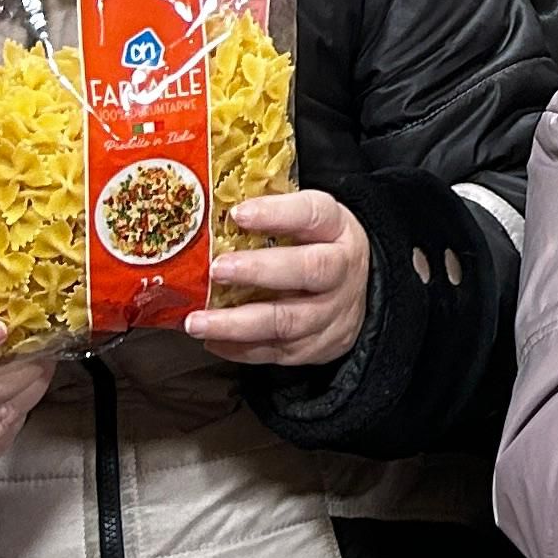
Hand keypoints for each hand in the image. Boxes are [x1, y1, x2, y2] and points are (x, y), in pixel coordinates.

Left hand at [192, 186, 372, 369]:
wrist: (359, 294)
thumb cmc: (320, 249)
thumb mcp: (309, 223)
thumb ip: (272, 215)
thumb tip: (210, 205)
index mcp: (337, 230)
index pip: (314, 214)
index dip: (277, 213)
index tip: (238, 213)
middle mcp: (341, 271)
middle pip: (310, 270)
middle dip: (259, 270)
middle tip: (218, 270)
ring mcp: (331, 313)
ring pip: (288, 321)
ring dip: (237, 323)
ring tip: (198, 321)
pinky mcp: (317, 347)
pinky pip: (276, 352)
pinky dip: (240, 349)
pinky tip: (212, 340)